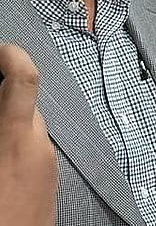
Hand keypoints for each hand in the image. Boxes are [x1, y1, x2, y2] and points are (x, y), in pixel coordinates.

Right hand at [0, 44, 55, 225]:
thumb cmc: (0, 211)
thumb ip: (0, 130)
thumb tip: (6, 112)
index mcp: (14, 141)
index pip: (24, 81)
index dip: (13, 57)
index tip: (2, 49)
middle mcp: (38, 149)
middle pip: (23, 108)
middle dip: (1, 100)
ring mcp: (47, 169)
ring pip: (26, 132)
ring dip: (5, 128)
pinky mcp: (48, 186)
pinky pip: (30, 155)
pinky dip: (11, 151)